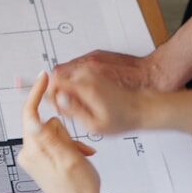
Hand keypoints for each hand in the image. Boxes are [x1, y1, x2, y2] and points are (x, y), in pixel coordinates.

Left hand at [15, 72, 103, 192]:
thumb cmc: (79, 187)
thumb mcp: (68, 156)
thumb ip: (51, 136)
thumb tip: (34, 120)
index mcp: (33, 149)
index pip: (30, 113)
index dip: (37, 93)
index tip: (44, 77)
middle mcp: (28, 153)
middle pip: (46, 123)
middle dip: (65, 132)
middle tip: (77, 148)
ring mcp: (34, 158)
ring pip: (53, 133)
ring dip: (69, 142)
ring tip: (79, 157)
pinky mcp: (39, 162)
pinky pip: (54, 144)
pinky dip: (68, 148)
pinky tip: (77, 160)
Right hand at [49, 50, 170, 134]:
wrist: (141, 107)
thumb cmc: (122, 117)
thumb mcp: (95, 124)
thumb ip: (73, 110)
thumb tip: (56, 98)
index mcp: (85, 85)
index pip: (52, 82)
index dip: (50, 97)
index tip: (59, 108)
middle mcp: (86, 72)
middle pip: (57, 79)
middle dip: (59, 95)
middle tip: (74, 112)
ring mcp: (90, 68)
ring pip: (64, 78)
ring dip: (67, 92)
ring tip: (83, 108)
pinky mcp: (93, 69)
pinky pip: (74, 77)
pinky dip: (75, 88)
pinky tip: (87, 101)